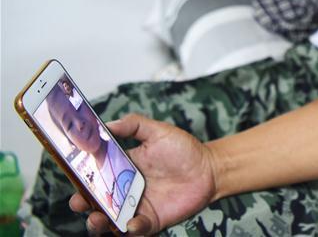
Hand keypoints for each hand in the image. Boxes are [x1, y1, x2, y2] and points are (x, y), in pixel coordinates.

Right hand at [70, 114, 216, 234]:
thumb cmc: (184, 149)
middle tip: (80, 203)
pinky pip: (136, 231)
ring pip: (109, 221)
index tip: (75, 179)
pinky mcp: (151, 221)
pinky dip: (131, 230)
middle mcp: (125, 190)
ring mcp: (136, 207)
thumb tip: (106, 124)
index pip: (94, 176)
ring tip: (98, 220)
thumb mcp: (158, 131)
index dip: (81, 179)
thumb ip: (134, 125)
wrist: (210, 169)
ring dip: (99, 223)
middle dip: (83, 205)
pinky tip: (132, 224)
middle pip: (95, 202)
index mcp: (122, 168)